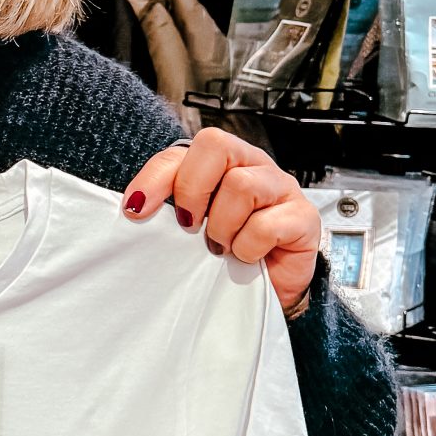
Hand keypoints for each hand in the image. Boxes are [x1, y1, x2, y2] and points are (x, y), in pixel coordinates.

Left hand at [123, 129, 321, 318]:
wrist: (266, 291)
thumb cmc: (226, 253)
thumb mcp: (190, 228)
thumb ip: (167, 209)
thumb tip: (133, 208)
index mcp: (220, 162)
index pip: (181, 151)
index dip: (155, 178)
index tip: (136, 211)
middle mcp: (251, 164)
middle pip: (216, 144)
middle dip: (192, 189)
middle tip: (190, 226)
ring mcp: (281, 187)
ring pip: (242, 184)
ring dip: (222, 226)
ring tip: (222, 247)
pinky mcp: (303, 217)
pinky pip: (267, 224)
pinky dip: (248, 247)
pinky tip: (247, 256)